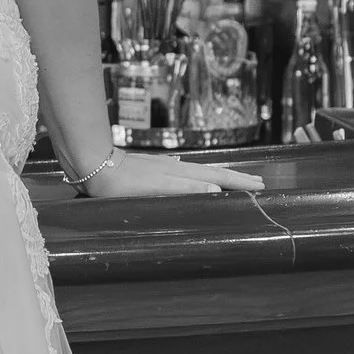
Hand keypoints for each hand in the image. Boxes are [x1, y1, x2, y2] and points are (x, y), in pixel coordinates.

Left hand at [79, 156, 266, 199]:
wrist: (93, 164)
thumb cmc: (118, 183)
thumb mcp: (152, 189)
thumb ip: (183, 188)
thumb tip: (215, 188)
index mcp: (178, 176)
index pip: (216, 179)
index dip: (237, 184)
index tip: (260, 187)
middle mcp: (176, 169)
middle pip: (213, 173)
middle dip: (237, 178)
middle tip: (260, 182)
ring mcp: (166, 167)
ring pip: (202, 170)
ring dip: (223, 175)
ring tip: (240, 178)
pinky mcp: (156, 168)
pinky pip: (187, 171)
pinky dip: (201, 175)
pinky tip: (201, 178)